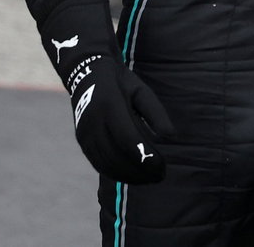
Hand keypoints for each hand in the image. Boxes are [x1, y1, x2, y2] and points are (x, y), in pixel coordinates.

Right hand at [40, 0, 174, 184]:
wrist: (86, 74)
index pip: (128, 139)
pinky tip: (132, 176)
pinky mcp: (82, 141)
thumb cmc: (121, 82)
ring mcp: (84, 133)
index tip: (162, 167)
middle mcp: (93, 122)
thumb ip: (156, 113)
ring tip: (150, 179)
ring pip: (107, 163)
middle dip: (140, 170)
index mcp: (110, 106)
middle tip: (161, 176)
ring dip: (129, 176)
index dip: (145, 156)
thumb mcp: (141, 90)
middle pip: (117, 156)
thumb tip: (171, 136)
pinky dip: (116, 172)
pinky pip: (98, 163)